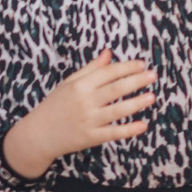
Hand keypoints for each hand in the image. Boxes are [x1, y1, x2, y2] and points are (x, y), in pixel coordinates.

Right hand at [3, 50, 155, 177]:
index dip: (126, 68)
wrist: (38, 135)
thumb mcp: (69, 84)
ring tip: (152, 97)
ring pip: (117, 110)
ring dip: (136, 103)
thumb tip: (109, 53)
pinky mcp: (90, 137)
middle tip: (153, 76)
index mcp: (79, 86)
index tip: (142, 64)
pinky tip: (143, 125)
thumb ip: (90, 69)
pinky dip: (128, 130)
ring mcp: (88, 120)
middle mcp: (84, 102)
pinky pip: (113, 133)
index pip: (107, 73)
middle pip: (115, 89)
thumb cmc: (54, 106)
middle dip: (136, 81)